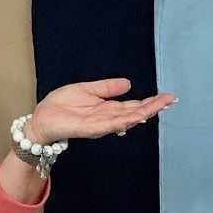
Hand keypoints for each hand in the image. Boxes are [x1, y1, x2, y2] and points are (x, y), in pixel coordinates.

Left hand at [28, 79, 176, 143]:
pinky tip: (136, 116)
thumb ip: (107, 87)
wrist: (42, 119)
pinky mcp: (90, 128)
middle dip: (153, 107)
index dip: (150, 101)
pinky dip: (124, 121)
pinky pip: (110, 124)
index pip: (133, 105)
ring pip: (127, 119)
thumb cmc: (60, 105)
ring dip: (144, 113)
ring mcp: (100, 125)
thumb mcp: (87, 89)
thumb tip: (128, 83)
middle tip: (170, 100)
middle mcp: (107, 118)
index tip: (166, 97)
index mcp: (107, 108)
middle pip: (135, 113)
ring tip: (159, 106)